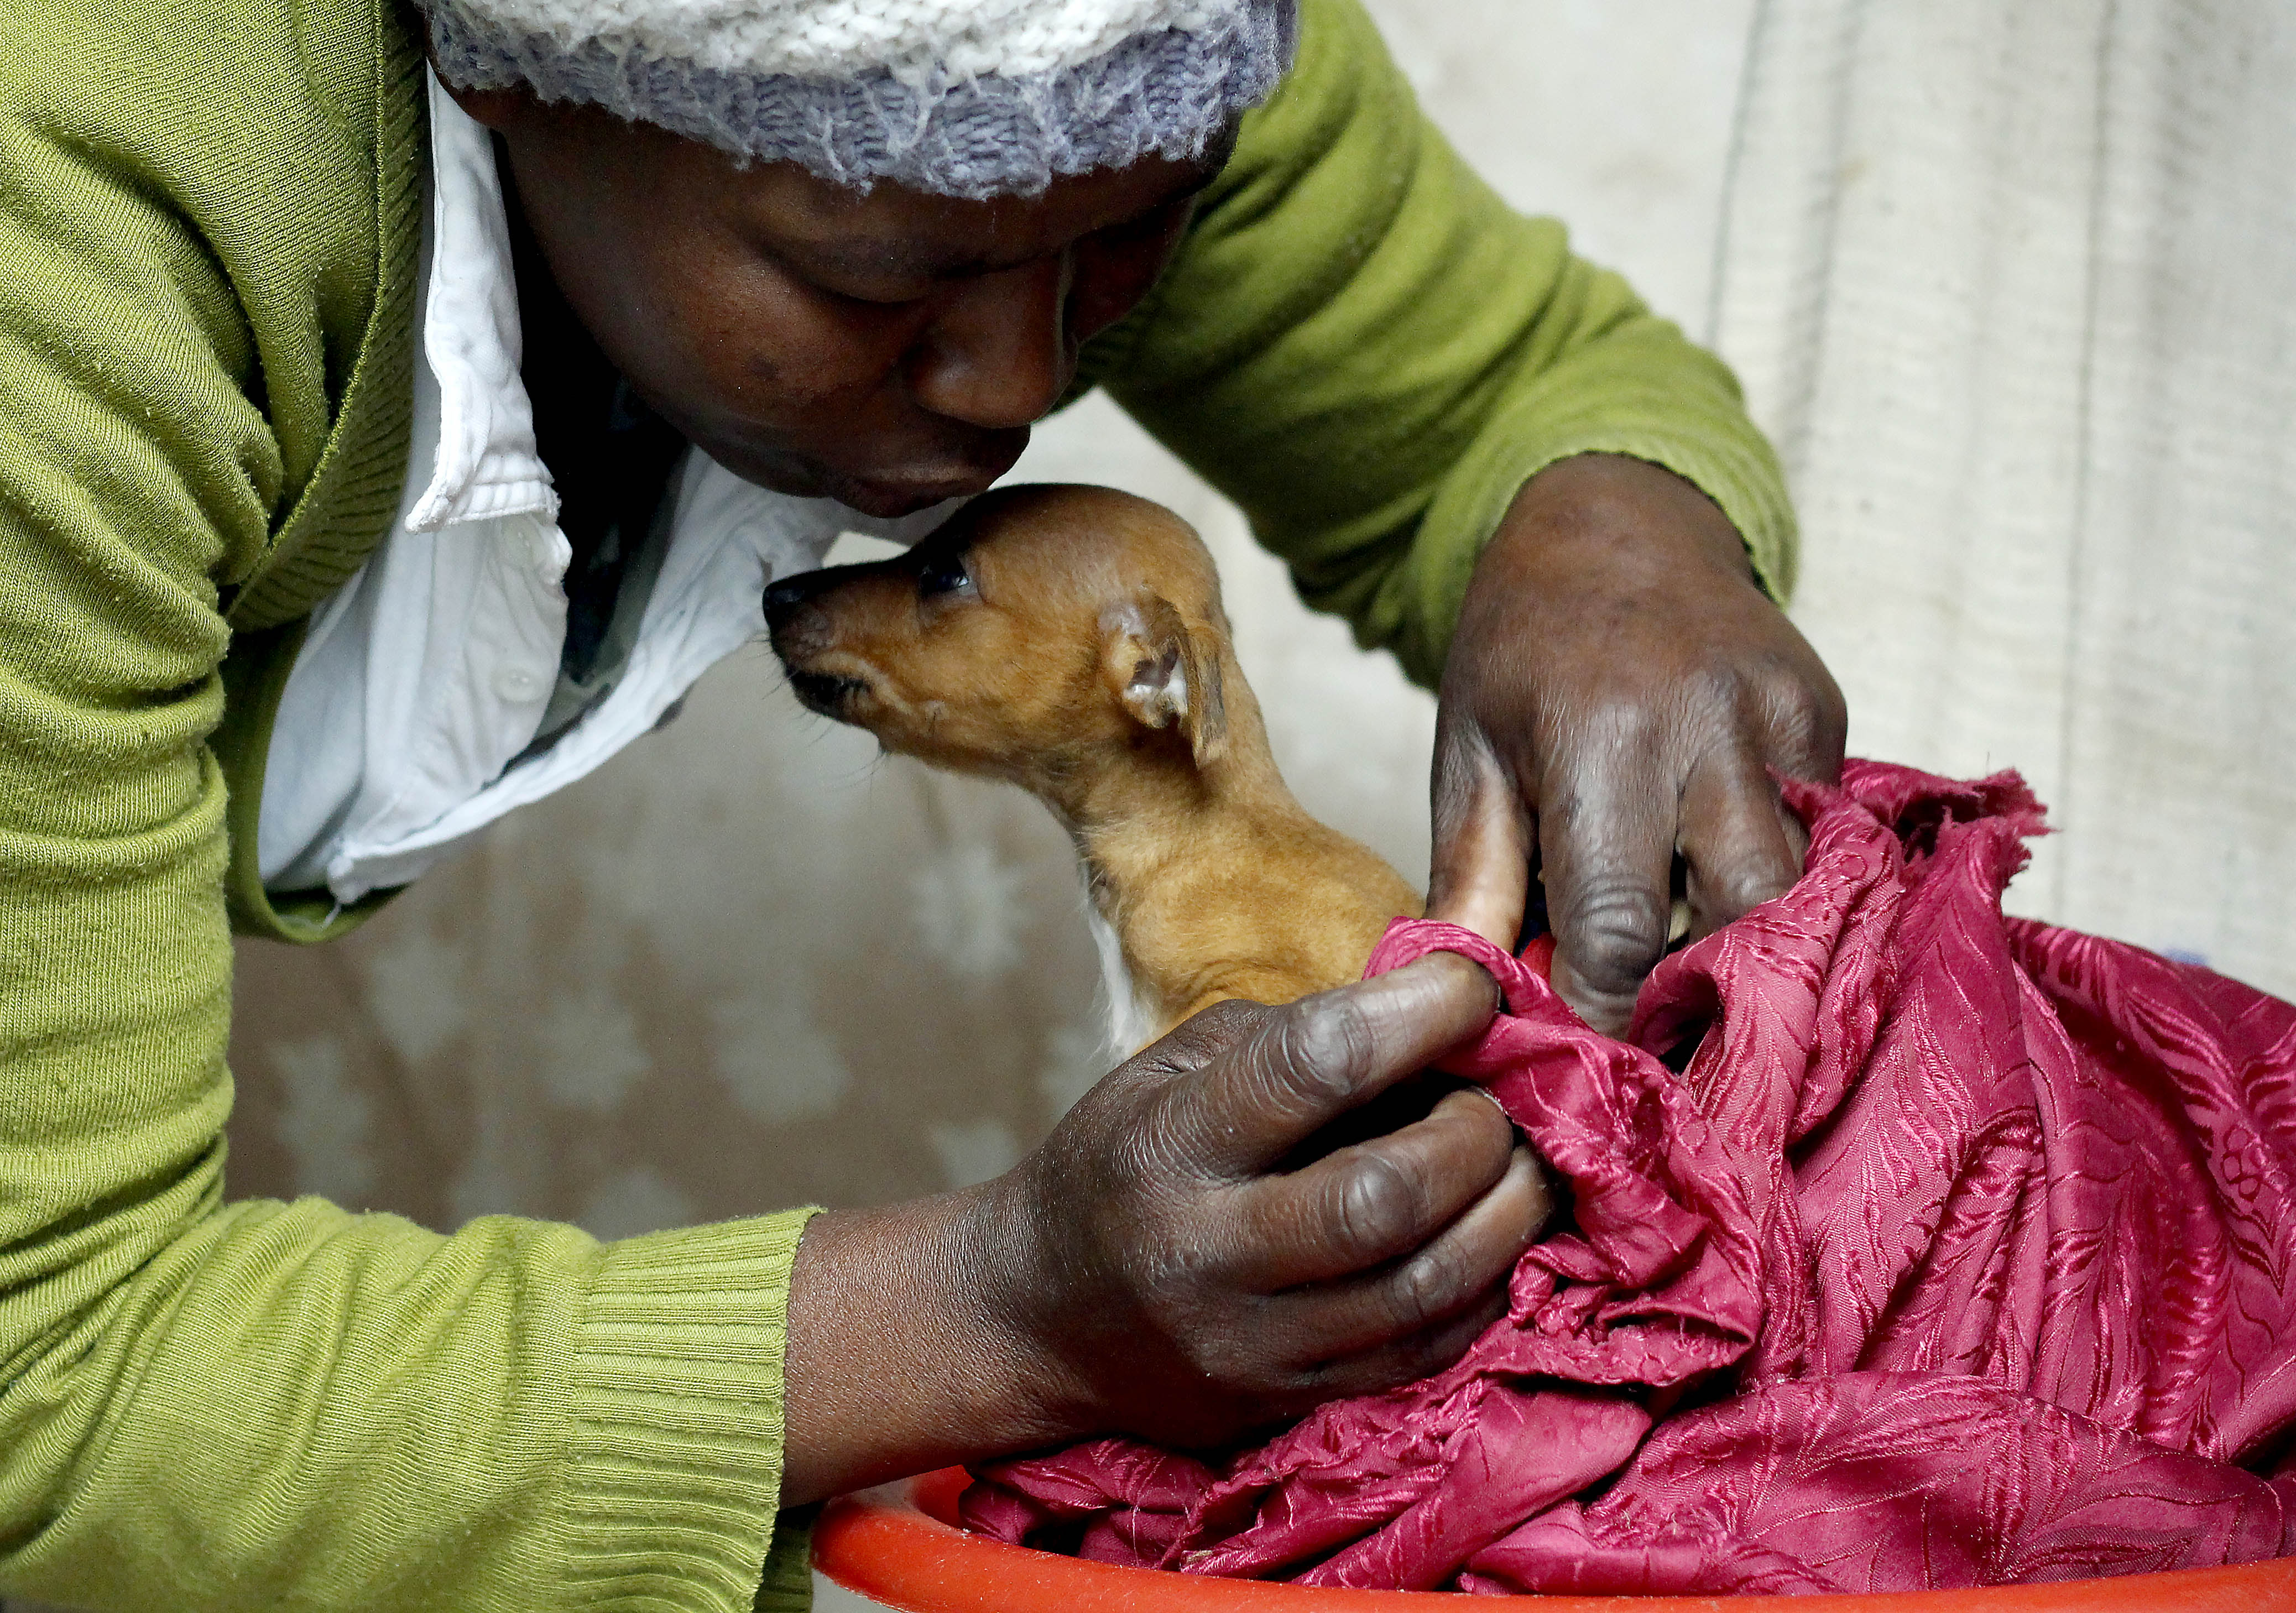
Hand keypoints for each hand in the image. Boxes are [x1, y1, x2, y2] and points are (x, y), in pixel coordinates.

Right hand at [779, 953, 1549, 1501]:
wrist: (1036, 1316)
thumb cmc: (1123, 1161)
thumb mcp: (1174, 1068)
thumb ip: (1295, 1037)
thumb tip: (1440, 1014)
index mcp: (1165, 1144)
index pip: (1312, 1067)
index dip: (1418, 1015)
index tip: (1472, 986)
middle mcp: (1201, 1251)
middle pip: (1382, 1198)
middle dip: (1474, 1136)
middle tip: (1496, 1101)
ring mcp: (1247, 1345)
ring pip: (1421, 1289)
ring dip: (1505, 1215)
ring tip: (1520, 1166)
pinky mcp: (1286, 1405)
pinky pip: (1424, 1353)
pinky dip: (1485, 1288)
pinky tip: (1489, 1239)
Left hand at [1427, 454, 1845, 1034]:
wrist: (1616, 518)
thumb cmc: (1520, 650)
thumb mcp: (1467, 755)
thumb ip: (1474, 883)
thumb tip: (1468, 1004)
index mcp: (1601, 739)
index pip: (1619, 928)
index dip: (1607, 1018)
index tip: (1590, 1072)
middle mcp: (1712, 728)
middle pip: (1745, 916)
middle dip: (1703, 994)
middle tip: (1656, 1036)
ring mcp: (1789, 721)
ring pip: (1802, 889)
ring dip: (1748, 946)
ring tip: (1691, 973)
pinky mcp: (1834, 720)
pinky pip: (1823, 841)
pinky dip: (1780, 886)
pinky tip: (1729, 896)